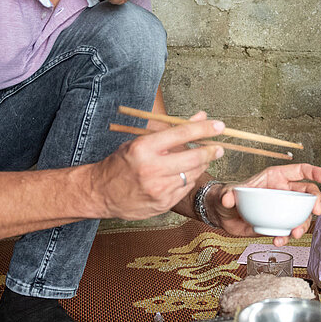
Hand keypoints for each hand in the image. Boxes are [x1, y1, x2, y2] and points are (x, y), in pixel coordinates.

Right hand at [89, 112, 224, 219]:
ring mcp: (158, 189)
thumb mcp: (141, 141)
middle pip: (193, 157)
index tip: (220, 126)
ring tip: (201, 159)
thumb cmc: (121, 163)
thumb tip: (200, 117)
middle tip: (219, 147)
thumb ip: (172, 130)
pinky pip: (185, 188)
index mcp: (143, 148)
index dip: (204, 129)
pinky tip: (185, 174)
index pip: (182, 134)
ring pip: (192, 174)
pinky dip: (189, 179)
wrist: (100, 193)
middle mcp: (151, 169)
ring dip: (201, 165)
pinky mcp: (162, 204)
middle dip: (210, 150)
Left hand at [216, 163, 320, 244]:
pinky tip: (279, 240)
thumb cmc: (229, 196)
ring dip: (303, 224)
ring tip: (294, 233)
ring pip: (302, 215)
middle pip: (309, 195)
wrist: (223, 216)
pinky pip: (289, 230)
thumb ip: (228, 194)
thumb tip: (228, 198)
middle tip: (316, 212)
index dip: (315, 172)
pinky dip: (286, 236)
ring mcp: (283, 209)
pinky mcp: (278, 224)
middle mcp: (283, 192)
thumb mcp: (227, 193)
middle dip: (317, 203)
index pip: (301, 171)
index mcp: (276, 177)